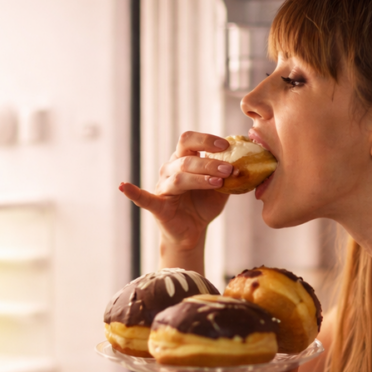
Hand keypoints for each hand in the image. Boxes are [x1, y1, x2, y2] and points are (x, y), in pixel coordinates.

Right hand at [119, 132, 233, 252]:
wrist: (193, 231)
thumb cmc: (204, 204)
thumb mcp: (221, 188)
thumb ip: (230, 175)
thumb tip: (247, 162)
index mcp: (184, 160)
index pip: (190, 140)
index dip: (207, 140)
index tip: (227, 145)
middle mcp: (170, 169)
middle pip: (187, 159)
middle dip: (210, 162)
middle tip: (230, 169)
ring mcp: (162, 187)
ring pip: (179, 177)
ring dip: (200, 178)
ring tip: (219, 181)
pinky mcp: (157, 206)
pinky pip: (143, 198)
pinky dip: (133, 192)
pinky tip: (124, 186)